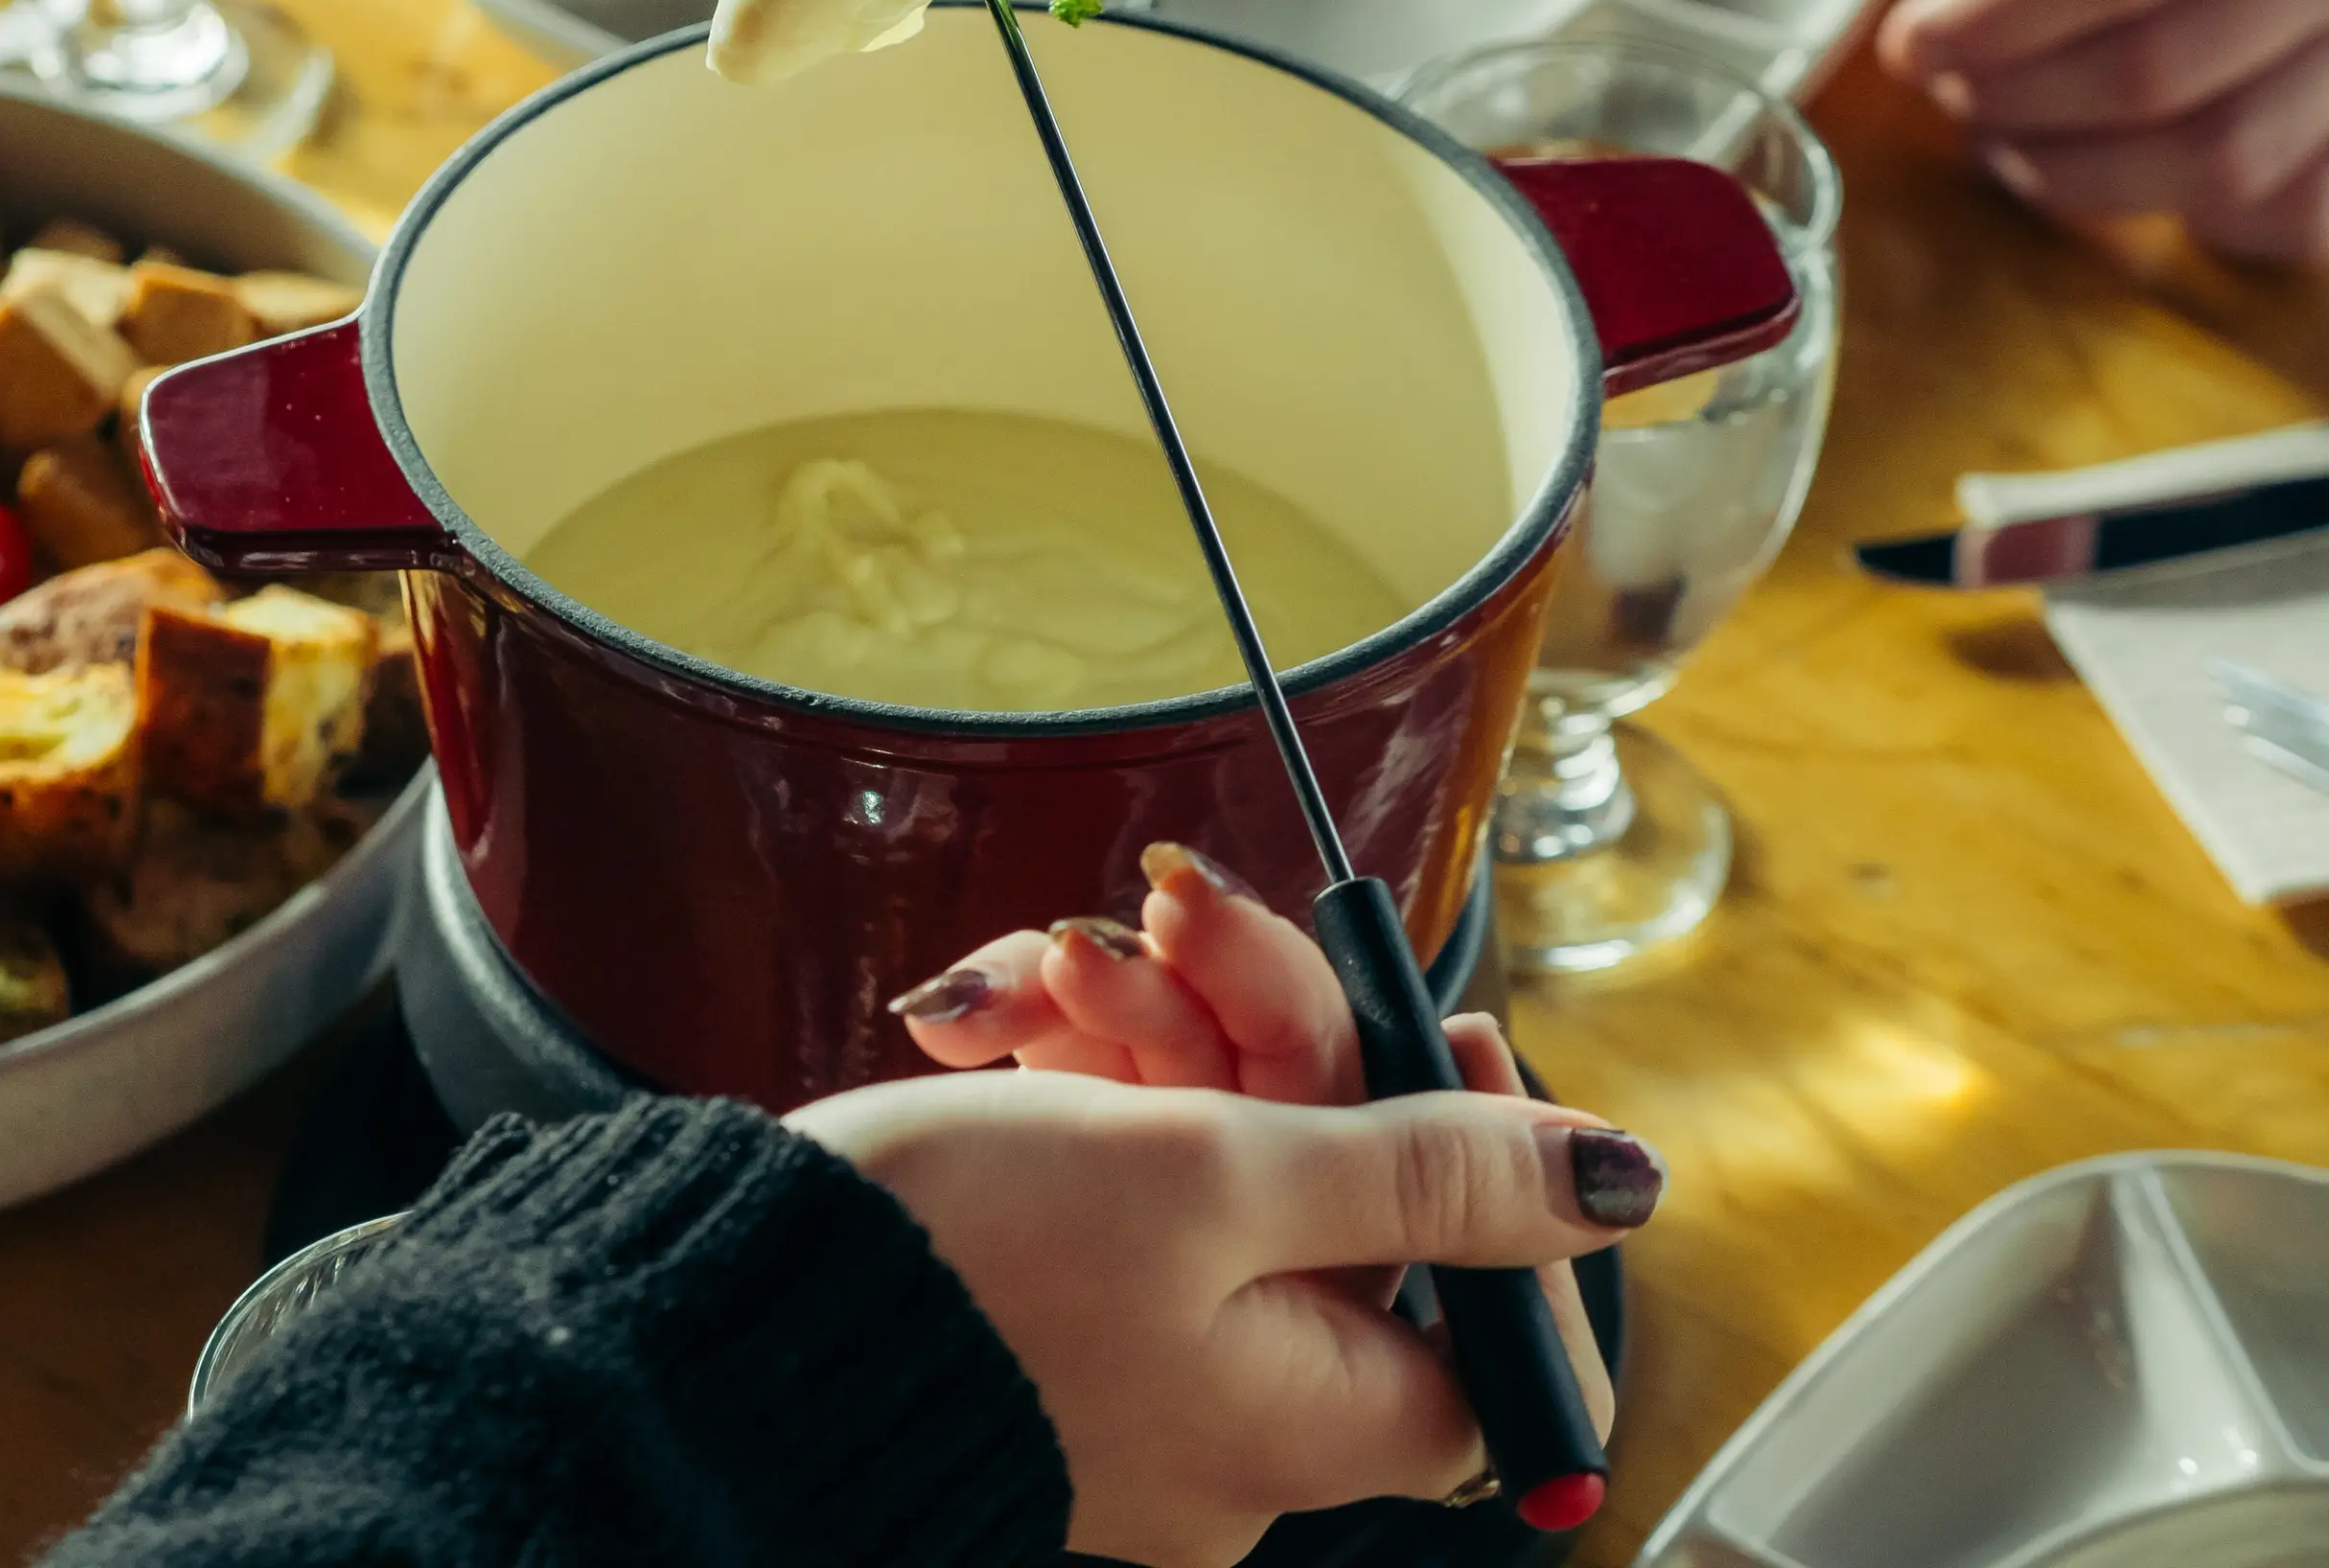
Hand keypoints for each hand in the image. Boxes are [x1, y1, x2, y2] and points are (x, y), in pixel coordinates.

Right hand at [798, 846, 1650, 1566]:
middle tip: (1174, 922)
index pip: (1497, 1303)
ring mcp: (1137, 1370)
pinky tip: (996, 1028)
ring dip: (1144, 1033)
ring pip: (1207, 1160)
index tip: (1419, 1029)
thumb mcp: (1215, 1178)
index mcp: (1320, 1415)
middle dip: (1256, 1029)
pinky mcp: (1040, 1321)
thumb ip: (1423, 1173)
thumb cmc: (960, 1264)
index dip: (1476, 1150)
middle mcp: (1244, 1418)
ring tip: (1047, 973)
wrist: (723, 1311)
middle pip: (1336, 1189)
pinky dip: (1067, 1087)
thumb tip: (1618, 1183)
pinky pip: (1104, 1184)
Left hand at [1879, 0, 2328, 261]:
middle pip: (2156, 67)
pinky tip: (2085, 157)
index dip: (1997, 13)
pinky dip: (2156, 203)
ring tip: (1994, 120)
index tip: (1909, 38)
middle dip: (2015, 89)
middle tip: (1941, 80)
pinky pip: (2269, 211)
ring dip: (2068, 161)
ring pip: (2212, 158)